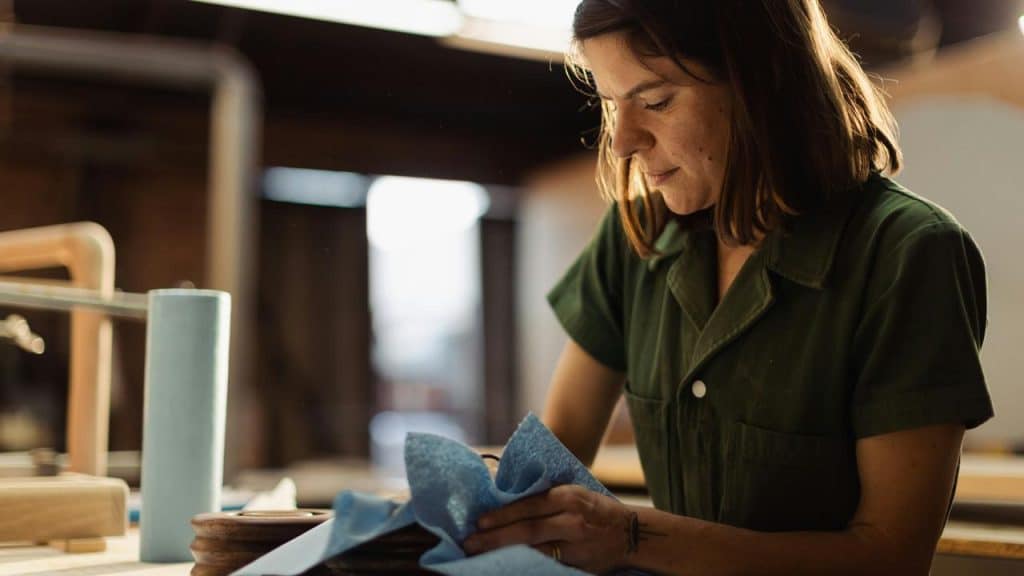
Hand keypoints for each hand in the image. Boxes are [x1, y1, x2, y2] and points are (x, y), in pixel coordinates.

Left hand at [462, 484, 632, 573]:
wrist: (631, 534)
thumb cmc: (597, 510)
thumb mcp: (575, 493)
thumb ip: (547, 497)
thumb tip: (506, 497)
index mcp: (569, 497)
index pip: (529, 505)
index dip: (502, 514)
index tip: (479, 521)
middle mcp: (571, 520)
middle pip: (527, 530)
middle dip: (495, 537)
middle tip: (470, 543)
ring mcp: (575, 545)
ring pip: (534, 550)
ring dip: (505, 553)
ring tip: (481, 555)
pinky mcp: (577, 564)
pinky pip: (547, 564)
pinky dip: (526, 564)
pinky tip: (508, 565)